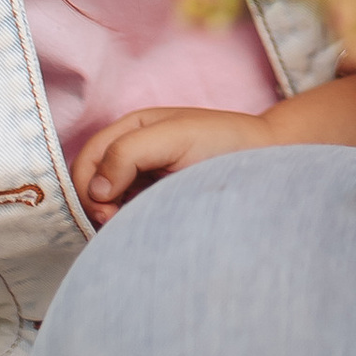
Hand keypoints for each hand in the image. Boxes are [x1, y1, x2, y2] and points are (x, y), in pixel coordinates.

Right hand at [73, 103, 277, 220]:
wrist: (268, 160)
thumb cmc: (226, 142)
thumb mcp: (175, 137)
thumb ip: (129, 153)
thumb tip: (96, 189)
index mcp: (131, 129)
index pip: (87, 160)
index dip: (87, 185)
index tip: (108, 209)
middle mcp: (133, 153)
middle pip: (90, 184)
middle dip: (97, 205)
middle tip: (119, 221)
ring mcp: (146, 179)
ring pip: (108, 205)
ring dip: (114, 218)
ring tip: (139, 224)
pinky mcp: (160, 201)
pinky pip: (132, 216)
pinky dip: (132, 224)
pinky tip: (151, 226)